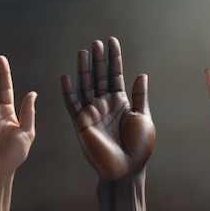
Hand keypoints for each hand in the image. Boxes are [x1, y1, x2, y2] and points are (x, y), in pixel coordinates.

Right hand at [61, 37, 154, 180]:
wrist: (127, 170)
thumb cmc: (139, 148)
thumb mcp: (143, 118)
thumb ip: (140, 96)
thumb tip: (141, 74)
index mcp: (121, 102)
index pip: (116, 75)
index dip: (114, 58)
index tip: (112, 41)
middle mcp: (105, 104)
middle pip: (100, 77)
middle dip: (99, 60)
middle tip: (96, 42)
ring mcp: (93, 113)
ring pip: (86, 86)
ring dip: (85, 70)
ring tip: (83, 52)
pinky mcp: (82, 123)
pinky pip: (73, 105)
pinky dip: (68, 91)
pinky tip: (66, 77)